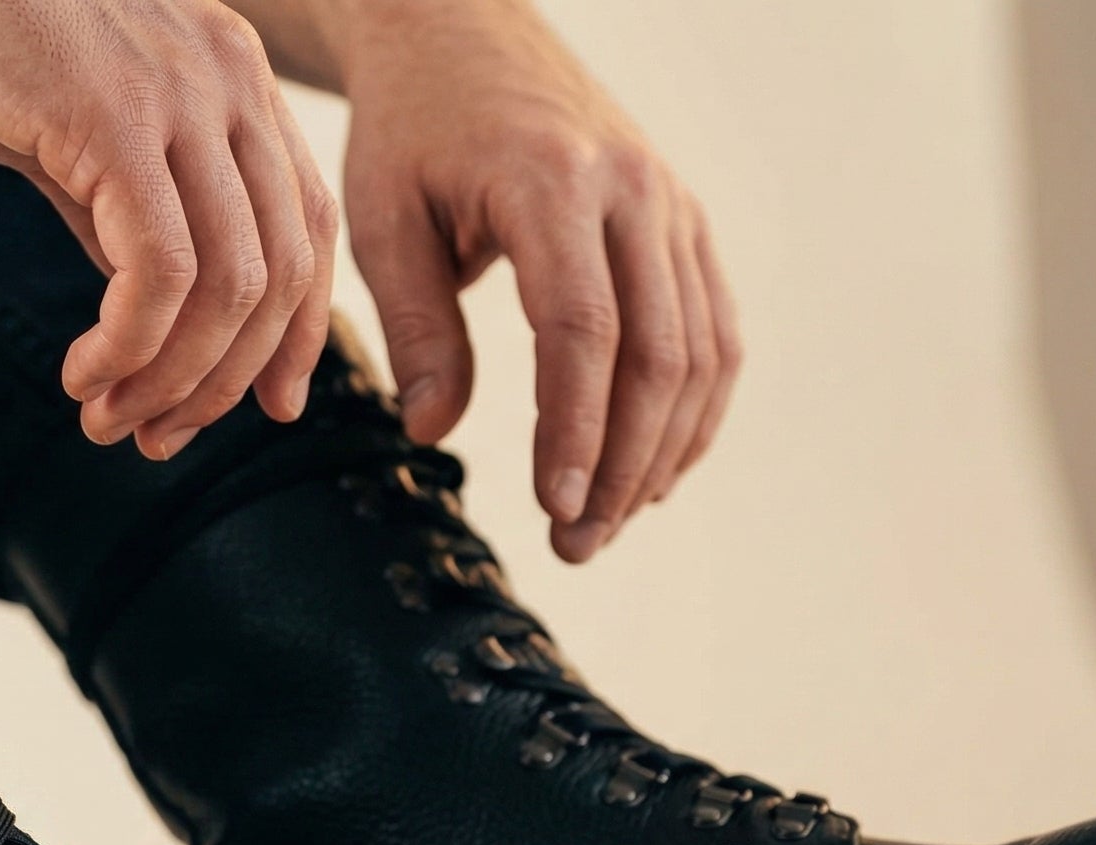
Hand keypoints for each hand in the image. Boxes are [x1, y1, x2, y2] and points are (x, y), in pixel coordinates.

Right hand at [0, 0, 338, 458]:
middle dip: (225, 383)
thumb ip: (131, 214)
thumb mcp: (82, 130)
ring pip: (229, 287)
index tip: (264, 408)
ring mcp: (182, 96)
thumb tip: (155, 321)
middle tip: (156, 438)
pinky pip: (160, 272)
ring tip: (110, 418)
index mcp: (234, 80)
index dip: (297, 335)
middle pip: (280, 274)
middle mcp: (229, 82)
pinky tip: (85, 371)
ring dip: (173, 381)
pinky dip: (131, 348)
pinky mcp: (117, 120)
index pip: (310, 230)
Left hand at [276, 0, 739, 561]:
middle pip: (657, 353)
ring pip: (700, 351)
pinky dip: (694, 409)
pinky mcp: (683, 221)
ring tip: (607, 523)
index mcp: (551, 180)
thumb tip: (434, 431)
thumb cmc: (411, 129)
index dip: (576, 427)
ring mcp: (670, 203)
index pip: (582, 328)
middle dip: (621, 463)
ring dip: (662, 451)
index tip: (554, 505)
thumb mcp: (382, 217)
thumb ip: (413, 325)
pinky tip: (653, 469)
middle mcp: (632, 188)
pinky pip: (713, 328)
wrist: (465, 34)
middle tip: (576, 543)